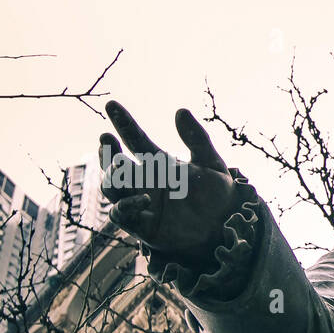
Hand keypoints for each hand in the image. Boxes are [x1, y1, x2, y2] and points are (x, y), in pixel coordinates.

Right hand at [99, 101, 239, 269]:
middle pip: (115, 166)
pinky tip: (143, 198)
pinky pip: (121, 214)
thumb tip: (180, 110)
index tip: (112, 105)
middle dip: (107, 153)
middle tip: (106, 138)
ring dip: (111, 175)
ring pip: (112, 187)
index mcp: (159, 164)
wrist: (227, 227)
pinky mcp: (142, 225)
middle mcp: (146, 182)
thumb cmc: (219, 196)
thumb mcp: (211, 163)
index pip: (136, 140)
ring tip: (121, 164)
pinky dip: (125, 205)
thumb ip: (197, 138)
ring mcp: (141, 203)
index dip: (124, 123)